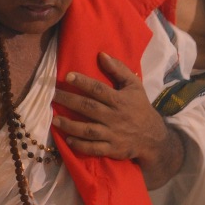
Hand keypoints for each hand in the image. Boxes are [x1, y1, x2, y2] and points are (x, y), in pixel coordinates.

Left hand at [52, 54, 185, 189]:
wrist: (153, 137)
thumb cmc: (139, 107)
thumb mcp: (134, 86)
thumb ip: (119, 70)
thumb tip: (102, 54)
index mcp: (119, 100)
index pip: (98, 89)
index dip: (83, 82)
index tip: (67, 76)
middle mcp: (114, 116)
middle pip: (88, 108)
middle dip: (68, 100)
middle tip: (51, 95)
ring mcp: (112, 134)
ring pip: (88, 130)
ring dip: (70, 125)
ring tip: (54, 120)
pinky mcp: (111, 149)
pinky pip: (93, 148)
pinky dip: (80, 145)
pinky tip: (68, 140)